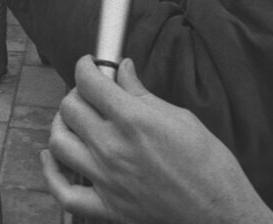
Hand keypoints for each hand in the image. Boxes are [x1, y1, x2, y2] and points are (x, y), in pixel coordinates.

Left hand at [41, 56, 272, 223]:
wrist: (221, 216)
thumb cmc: (210, 167)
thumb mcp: (181, 119)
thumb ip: (143, 94)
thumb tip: (124, 70)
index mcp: (133, 121)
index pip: (89, 82)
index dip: (86, 66)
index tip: (90, 64)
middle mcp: (113, 148)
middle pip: (69, 108)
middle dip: (77, 93)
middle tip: (90, 93)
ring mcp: (105, 180)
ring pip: (58, 142)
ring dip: (61, 125)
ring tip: (74, 121)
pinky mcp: (106, 208)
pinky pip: (63, 191)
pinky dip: (51, 172)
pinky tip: (51, 157)